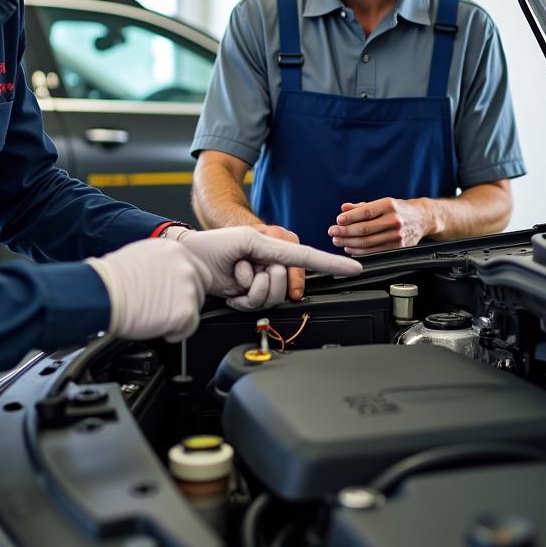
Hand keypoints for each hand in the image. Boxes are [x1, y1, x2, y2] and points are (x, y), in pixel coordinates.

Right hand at [87, 238, 212, 341]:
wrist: (102, 294)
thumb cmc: (112, 279)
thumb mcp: (141, 256)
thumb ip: (162, 263)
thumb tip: (166, 274)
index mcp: (175, 250)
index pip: (197, 270)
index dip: (186, 286)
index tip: (175, 294)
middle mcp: (186, 266)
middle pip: (200, 289)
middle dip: (186, 301)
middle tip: (164, 308)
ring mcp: (188, 288)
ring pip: (195, 308)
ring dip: (179, 316)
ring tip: (155, 316)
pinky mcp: (185, 311)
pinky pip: (189, 327)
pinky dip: (176, 332)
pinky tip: (158, 326)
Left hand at [167, 226, 361, 310]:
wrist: (190, 260)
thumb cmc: (215, 244)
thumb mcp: (248, 240)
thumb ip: (274, 252)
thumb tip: (287, 266)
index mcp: (277, 248)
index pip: (308, 258)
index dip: (332, 265)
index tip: (355, 269)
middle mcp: (273, 267)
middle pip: (285, 284)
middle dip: (262, 277)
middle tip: (244, 266)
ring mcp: (262, 284)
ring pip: (271, 297)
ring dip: (249, 287)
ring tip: (237, 274)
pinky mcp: (250, 298)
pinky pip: (256, 306)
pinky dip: (240, 297)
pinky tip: (232, 288)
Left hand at [328, 197, 439, 255]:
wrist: (422, 219)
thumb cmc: (398, 209)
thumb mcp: (382, 202)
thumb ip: (361, 206)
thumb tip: (344, 208)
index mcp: (389, 205)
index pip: (365, 212)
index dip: (349, 218)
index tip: (337, 220)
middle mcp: (394, 220)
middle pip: (364, 229)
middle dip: (345, 232)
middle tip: (332, 232)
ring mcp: (397, 235)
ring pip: (368, 242)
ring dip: (349, 243)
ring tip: (338, 240)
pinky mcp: (398, 247)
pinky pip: (374, 251)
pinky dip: (359, 251)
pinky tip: (349, 248)